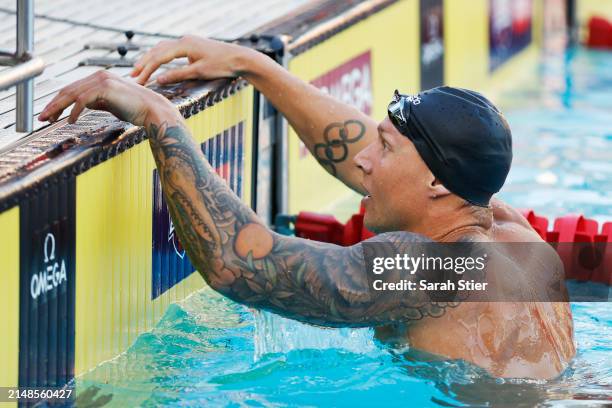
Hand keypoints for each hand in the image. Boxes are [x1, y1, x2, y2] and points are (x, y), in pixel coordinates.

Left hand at [39, 70, 179, 126]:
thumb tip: (81, 106)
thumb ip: (97, 102)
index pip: (73, 89)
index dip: (59, 101)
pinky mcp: (105, 88)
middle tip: (43, 117)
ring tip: (50, 119)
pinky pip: (82, 100)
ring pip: (72, 94)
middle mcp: (99, 76)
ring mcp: (102, 80)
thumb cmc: (136, 109)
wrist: (152, 110)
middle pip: (68, 90)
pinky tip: (70, 121)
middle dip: (53, 104)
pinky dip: (74, 111)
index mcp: (101, 78)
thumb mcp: (111, 104)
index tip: (50, 113)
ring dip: (58, 108)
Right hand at [130, 35, 253, 84]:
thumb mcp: (199, 72)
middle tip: (132, 76)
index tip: (138, 81)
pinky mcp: (192, 46)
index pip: (159, 57)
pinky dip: (161, 57)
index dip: (147, 69)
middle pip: (157, 51)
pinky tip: (156, 64)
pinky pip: (171, 50)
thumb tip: (158, 80)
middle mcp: (184, 40)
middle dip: (144, 63)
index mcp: (184, 45)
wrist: (240, 58)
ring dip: (151, 59)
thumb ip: (178, 75)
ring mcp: (188, 42)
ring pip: (163, 49)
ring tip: (140, 70)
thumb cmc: (222, 66)